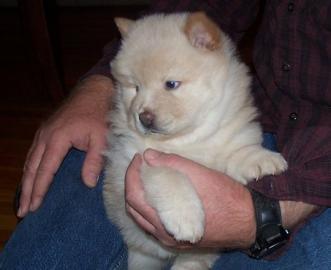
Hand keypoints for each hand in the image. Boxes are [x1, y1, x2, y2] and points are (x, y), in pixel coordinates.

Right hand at [18, 75, 112, 216]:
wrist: (94, 91)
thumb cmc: (99, 114)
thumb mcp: (101, 138)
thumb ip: (94, 161)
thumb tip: (88, 184)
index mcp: (58, 139)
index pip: (45, 170)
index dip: (39, 190)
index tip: (32, 207)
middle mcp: (45, 136)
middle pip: (32, 168)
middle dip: (27, 190)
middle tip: (22, 210)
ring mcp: (43, 132)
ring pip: (30, 161)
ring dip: (26, 180)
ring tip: (24, 199)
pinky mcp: (46, 130)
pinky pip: (34, 153)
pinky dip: (31, 168)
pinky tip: (31, 177)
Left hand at [126, 149, 318, 249]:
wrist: (250, 220)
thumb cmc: (226, 197)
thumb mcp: (200, 175)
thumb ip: (173, 164)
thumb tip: (148, 155)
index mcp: (165, 220)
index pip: (134, 197)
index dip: (131, 174)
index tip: (138, 158)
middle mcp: (164, 234)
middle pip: (134, 209)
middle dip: (133, 184)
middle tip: (141, 166)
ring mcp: (172, 239)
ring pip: (143, 218)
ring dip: (140, 196)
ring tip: (148, 177)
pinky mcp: (181, 238)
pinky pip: (155, 223)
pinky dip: (151, 206)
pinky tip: (160, 192)